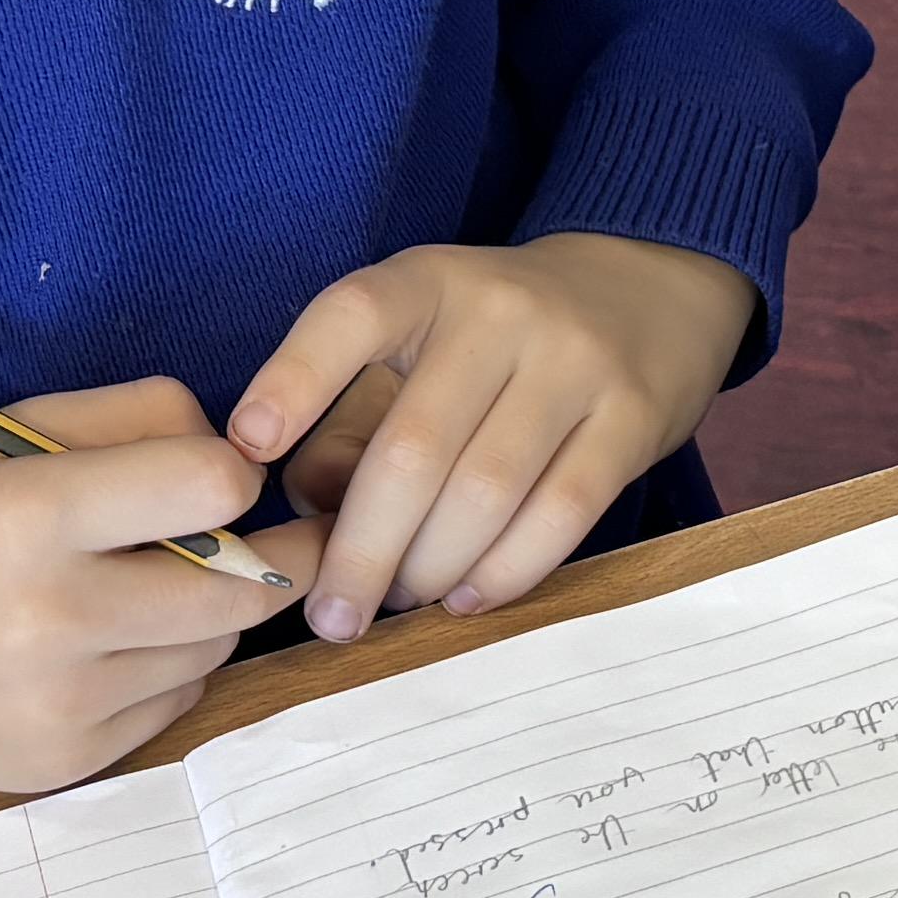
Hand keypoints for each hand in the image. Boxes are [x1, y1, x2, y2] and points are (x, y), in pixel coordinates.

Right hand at [0, 376, 311, 793]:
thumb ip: (125, 422)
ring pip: (213, 649)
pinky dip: (163, 670)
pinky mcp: (63, 761)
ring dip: (205, 615)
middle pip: (239, 584)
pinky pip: (172, 706)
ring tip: (145, 587)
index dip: (231, 470)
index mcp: (28, 516)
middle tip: (239, 534)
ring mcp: (59, 703)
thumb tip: (237, 453)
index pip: (211, 485)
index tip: (214, 473)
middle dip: (256, 551)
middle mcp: (50, 618)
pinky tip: (104, 646)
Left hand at [230, 233, 757, 638]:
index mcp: (427, 282)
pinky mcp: (631, 418)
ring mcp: (574, 362)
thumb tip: (311, 514)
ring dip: (429, 570)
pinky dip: (503, 572)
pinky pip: (559, 515)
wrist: (647, 291)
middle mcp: (500, 312)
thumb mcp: (419, 343)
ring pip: (484, 494)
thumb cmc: (498, 339)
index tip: (249, 449)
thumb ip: (352, 417)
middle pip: (413, 449)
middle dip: (362, 550)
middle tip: (331, 615)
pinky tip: (467, 596)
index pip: (351, 317)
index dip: (294, 382)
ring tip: (401, 603)